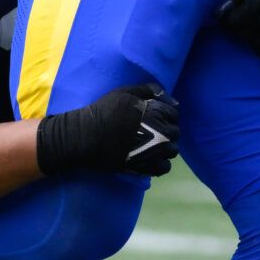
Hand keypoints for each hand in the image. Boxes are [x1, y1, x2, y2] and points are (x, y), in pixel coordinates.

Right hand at [36, 81, 179, 176]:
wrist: (85, 136)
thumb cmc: (103, 111)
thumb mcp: (125, 93)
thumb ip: (149, 91)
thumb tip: (172, 99)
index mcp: (156, 113)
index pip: (174, 114)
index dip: (166, 115)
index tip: (156, 118)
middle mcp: (160, 133)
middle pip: (175, 133)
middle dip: (167, 131)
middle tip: (153, 131)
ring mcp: (153, 152)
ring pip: (172, 151)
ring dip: (165, 147)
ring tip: (153, 145)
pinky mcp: (144, 167)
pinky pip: (163, 168)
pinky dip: (160, 164)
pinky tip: (151, 158)